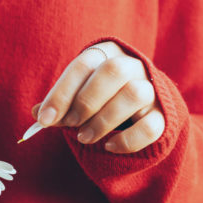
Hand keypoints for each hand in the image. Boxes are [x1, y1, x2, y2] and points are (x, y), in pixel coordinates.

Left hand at [32, 41, 164, 152]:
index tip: (44, 119)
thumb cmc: (100, 100)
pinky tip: (109, 146)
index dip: (61, 92)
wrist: (140, 111)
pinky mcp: (165, 115)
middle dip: (86, 102)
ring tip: (85, 137)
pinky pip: (151, 126)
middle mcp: (133, 66)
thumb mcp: (77, 97)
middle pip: (114, 71)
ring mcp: (152, 89)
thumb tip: (37, 114)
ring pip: (135, 94)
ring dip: (104, 120)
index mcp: (106, 55)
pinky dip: (128, 140)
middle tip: (70, 125)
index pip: (83, 64)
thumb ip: (60, 104)